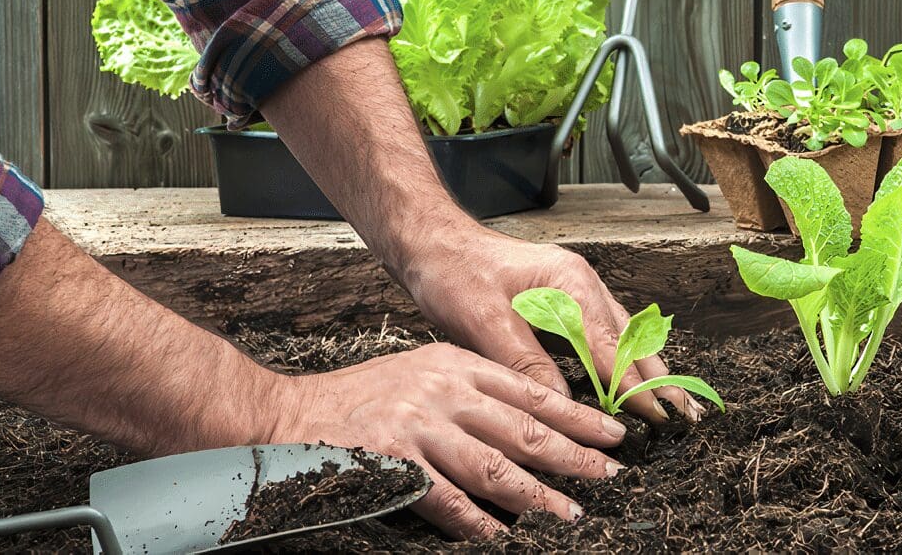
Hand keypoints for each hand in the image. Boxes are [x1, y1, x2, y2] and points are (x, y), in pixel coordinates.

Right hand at [270, 342, 626, 539]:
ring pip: (495, 466)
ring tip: (570, 514)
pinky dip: (478, 522)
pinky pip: (447, 500)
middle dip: (573, 455)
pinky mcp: (393, 463)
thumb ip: (472, 391)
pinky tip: (502, 536)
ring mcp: (418, 426)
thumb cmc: (361, 399)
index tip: (612, 434)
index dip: (577, 415)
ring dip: (537, 495)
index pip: (531, 391)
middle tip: (609, 475)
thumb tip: (530, 424)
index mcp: (456, 364)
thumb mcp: (423, 372)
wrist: (289, 414)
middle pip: (524, 428)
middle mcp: (443, 390)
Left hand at [404, 233, 702, 421]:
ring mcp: (575, 289)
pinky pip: (604, 332)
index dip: (634, 386)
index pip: (611, 346)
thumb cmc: (453, 272)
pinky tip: (631, 378)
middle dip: (658, 378)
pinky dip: (622, 358)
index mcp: (569, 282)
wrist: (432, 241)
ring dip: (646, 370)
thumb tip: (561, 404)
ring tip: (671, 403)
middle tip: (685, 416)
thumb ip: (525, 361)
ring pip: (623, 335)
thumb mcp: (483, 319)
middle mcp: (581, 283)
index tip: (658, 417)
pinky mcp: (563, 299)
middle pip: (630, 338)